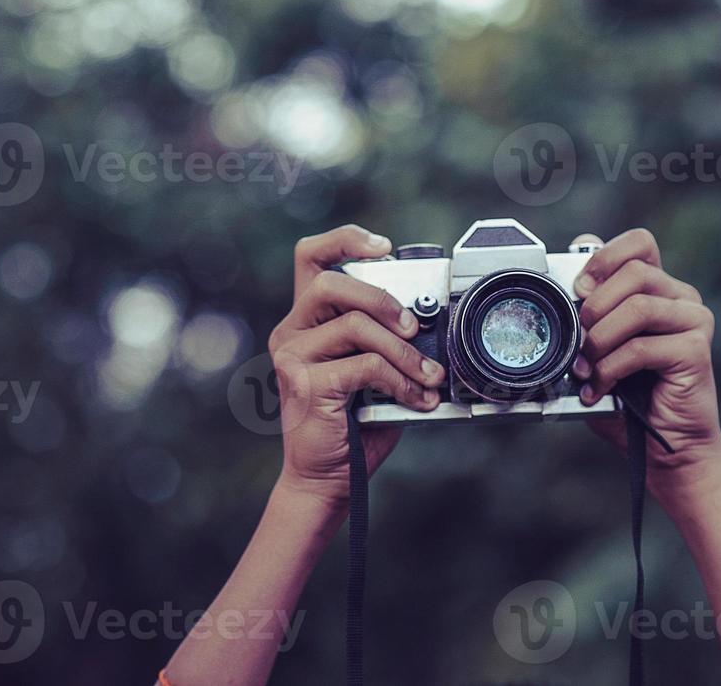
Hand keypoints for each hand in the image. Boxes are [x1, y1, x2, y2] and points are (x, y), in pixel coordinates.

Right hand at [266, 225, 445, 510]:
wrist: (327, 481)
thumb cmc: (354, 424)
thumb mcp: (373, 369)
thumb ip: (385, 338)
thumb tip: (429, 320)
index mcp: (305, 320)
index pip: (312, 257)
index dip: (346, 240)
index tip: (384, 247)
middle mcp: (291, 332)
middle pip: (332, 283)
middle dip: (383, 298)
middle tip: (414, 326)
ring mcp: (291, 357)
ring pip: (353, 325)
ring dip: (402, 351)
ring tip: (430, 375)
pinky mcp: (303, 383)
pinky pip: (363, 366)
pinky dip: (400, 381)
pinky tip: (418, 398)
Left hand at [570, 228, 720, 501]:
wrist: (664, 448)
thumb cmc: (629, 399)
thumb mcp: (597, 350)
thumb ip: (588, 316)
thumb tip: (569, 286)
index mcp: (659, 289)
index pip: (639, 243)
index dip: (604, 258)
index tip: (578, 289)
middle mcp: (681, 299)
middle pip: (635, 271)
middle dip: (595, 305)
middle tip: (579, 338)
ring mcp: (694, 322)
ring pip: (638, 306)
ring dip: (600, 340)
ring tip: (586, 367)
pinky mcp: (697, 351)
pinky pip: (641, 347)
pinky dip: (610, 369)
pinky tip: (600, 388)